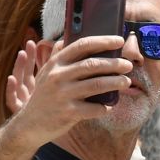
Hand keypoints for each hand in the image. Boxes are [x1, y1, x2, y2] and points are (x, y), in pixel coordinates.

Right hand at [4, 36, 132, 143]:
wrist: (31, 122)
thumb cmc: (45, 94)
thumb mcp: (46, 72)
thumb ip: (58, 55)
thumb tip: (68, 37)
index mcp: (56, 63)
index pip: (81, 45)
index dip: (103, 41)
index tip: (119, 40)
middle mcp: (58, 76)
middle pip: (92, 64)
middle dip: (114, 63)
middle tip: (128, 65)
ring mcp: (63, 94)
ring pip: (96, 85)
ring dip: (115, 82)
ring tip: (126, 81)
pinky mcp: (69, 112)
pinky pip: (94, 108)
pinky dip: (105, 107)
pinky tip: (110, 105)